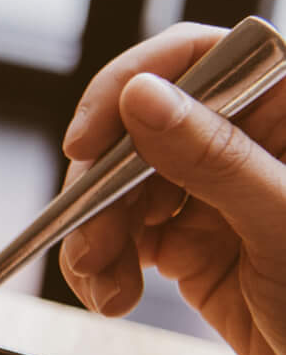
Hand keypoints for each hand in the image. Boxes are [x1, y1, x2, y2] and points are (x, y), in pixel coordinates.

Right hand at [60, 22, 285, 354]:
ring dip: (96, 234)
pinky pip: (126, 238)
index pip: (199, 58)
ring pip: (124, 187)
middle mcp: (251, 144)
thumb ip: (214, 157)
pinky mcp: (196, 246)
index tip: (88, 140)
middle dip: (104, 187)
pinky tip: (113, 295)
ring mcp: (220, 195)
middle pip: (142, 129)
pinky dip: (104, 267)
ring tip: (100, 282)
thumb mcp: (284, 223)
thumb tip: (142, 96)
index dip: (133, 85)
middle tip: (91, 237)